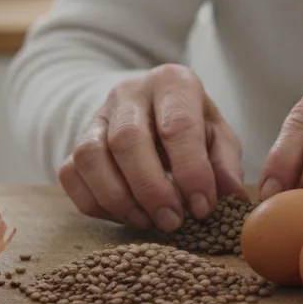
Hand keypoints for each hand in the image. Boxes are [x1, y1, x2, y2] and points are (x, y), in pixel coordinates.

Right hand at [58, 64, 246, 231]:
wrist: (152, 110)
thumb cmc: (191, 124)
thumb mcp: (218, 135)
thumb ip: (224, 163)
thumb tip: (231, 197)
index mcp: (171, 82)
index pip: (177, 125)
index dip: (191, 171)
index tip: (203, 207)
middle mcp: (128, 93)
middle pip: (127, 140)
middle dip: (150, 188)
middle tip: (172, 222)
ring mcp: (97, 116)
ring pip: (91, 156)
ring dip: (118, 198)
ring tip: (147, 222)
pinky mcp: (75, 142)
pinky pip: (71, 175)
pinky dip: (95, 203)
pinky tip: (125, 215)